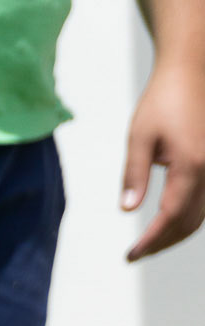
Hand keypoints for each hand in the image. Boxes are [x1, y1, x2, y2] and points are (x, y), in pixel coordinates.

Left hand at [121, 59, 204, 258]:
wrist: (190, 70)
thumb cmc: (163, 99)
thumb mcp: (140, 137)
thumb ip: (134, 174)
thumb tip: (128, 209)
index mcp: (191, 164)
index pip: (171, 216)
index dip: (151, 240)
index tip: (131, 255)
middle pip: (188, 223)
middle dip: (161, 243)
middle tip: (135, 254)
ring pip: (199, 217)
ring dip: (174, 235)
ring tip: (147, 244)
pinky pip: (203, 205)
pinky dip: (184, 220)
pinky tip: (165, 224)